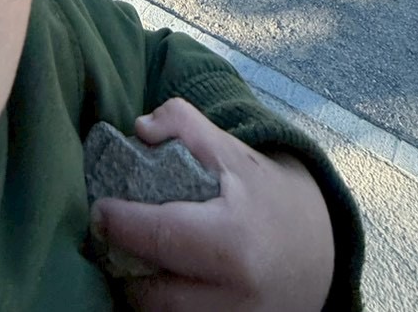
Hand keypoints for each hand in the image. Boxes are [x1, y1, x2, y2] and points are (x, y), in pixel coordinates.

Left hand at [91, 98, 334, 311]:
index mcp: (233, 242)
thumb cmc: (265, 195)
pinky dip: (162, 306)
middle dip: (125, 264)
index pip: (159, 236)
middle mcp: (234, 296)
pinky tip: (158, 280)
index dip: (120, 222)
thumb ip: (183, 123)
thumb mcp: (231, 150)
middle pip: (151, 293)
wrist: (317, 252)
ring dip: (140, 291)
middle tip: (112, 236)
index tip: (100, 209)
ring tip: (132, 258)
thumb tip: (140, 129)